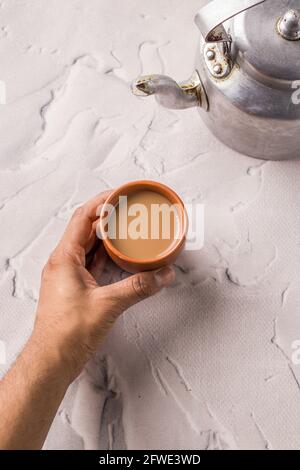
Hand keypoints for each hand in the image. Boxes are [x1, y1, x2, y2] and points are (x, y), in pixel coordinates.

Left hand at [33, 191, 174, 381]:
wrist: (52, 360)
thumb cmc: (67, 333)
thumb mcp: (108, 305)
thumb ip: (138, 287)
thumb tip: (162, 275)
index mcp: (65, 258)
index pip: (83, 217)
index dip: (102, 202)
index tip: (120, 194)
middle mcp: (64, 263)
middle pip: (86, 228)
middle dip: (109, 216)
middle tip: (129, 209)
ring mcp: (69, 275)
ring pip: (89, 246)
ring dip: (108, 236)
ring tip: (129, 228)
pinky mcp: (76, 288)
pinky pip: (92, 262)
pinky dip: (107, 255)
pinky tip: (121, 255)